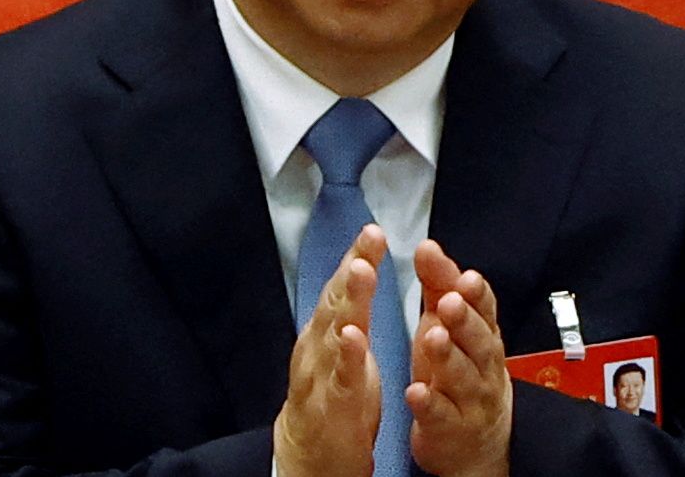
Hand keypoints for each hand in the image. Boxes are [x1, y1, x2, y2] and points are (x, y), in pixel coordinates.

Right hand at [274, 225, 387, 476]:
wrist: (310, 454)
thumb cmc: (333, 394)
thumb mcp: (345, 346)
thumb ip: (350, 309)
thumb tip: (360, 263)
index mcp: (325, 332)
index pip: (341, 288)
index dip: (356, 257)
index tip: (374, 230)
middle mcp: (317, 346)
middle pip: (335, 301)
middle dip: (352, 268)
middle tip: (369, 239)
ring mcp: (320, 375)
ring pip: (334, 332)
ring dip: (348, 301)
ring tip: (362, 271)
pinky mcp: (331, 406)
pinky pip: (339, 378)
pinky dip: (346, 357)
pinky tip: (353, 336)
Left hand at [407, 239, 510, 476]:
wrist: (474, 441)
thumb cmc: (458, 370)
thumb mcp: (448, 326)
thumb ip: (439, 287)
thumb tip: (428, 246)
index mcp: (482, 336)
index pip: (485, 311)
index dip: (477, 295)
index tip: (465, 276)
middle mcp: (482, 366)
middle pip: (479, 341)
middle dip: (465, 320)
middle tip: (451, 301)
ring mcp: (469, 399)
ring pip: (462, 376)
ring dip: (448, 356)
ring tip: (433, 336)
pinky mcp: (449, 428)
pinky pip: (440, 415)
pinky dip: (429, 403)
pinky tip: (414, 391)